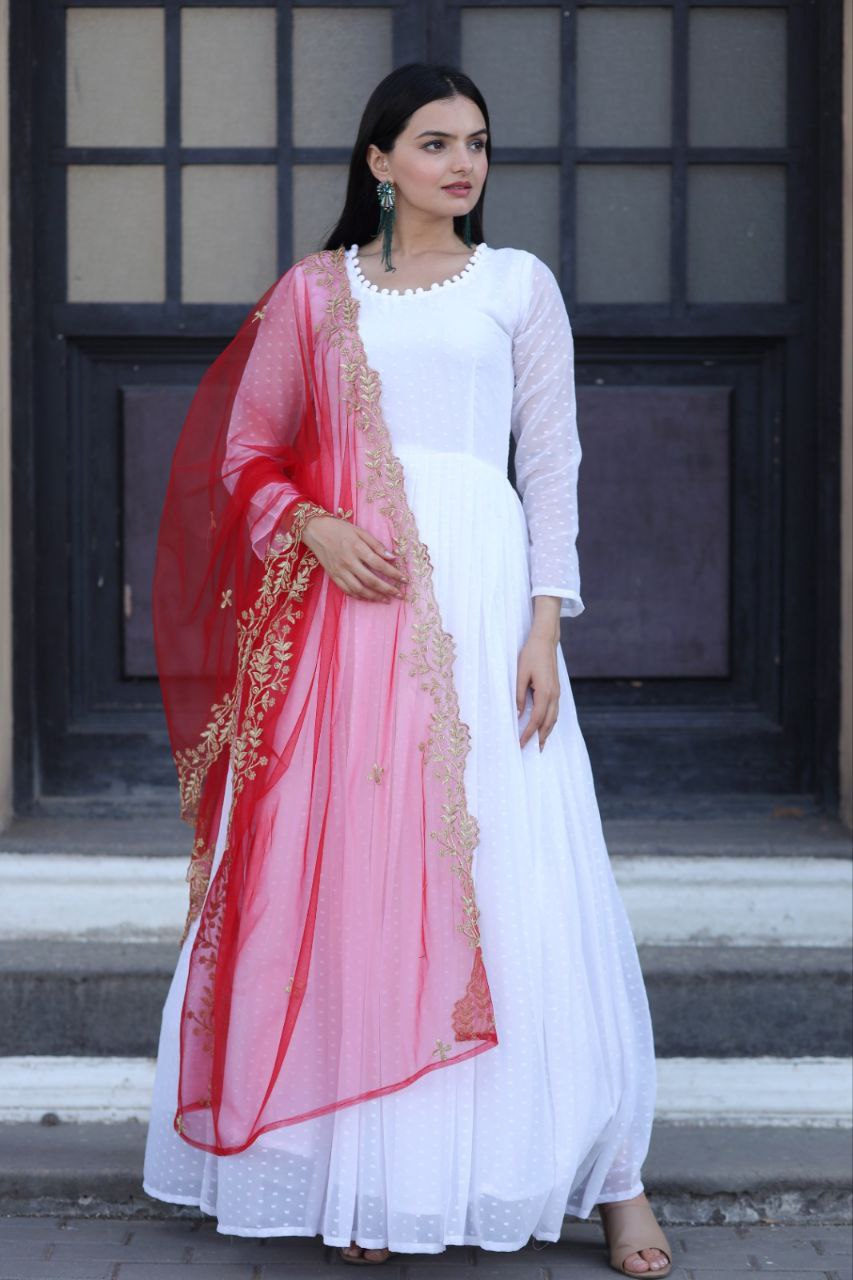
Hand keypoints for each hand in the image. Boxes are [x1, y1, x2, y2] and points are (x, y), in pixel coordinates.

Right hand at [302, 515, 406, 602]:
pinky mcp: (333, 576)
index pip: (380, 564)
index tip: (405, 579)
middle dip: (388, 589)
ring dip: (375, 597)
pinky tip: (369, 598)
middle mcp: (348, 562)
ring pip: (360, 590)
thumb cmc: (339, 528)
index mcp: (357, 548)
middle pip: (371, 580)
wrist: (315, 530)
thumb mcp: (360, 531)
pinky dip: (360, 597)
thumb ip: (376, 545)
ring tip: (387, 600)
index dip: (394, 574)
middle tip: (399, 594)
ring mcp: (340, 571)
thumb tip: (392, 557)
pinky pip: (348, 591)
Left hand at [517, 599, 560, 751]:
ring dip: (547, 731)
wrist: (545, 640)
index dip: (528, 733)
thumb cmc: (531, 655)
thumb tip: (518, 713)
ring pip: (554, 717)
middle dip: (541, 737)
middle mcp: (554, 694)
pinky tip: (545, 725)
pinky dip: (550, 721)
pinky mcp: (556, 689)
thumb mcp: (520, 674)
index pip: (536, 719)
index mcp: (544, 692)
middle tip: (534, 750)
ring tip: (541, 743)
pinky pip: (555, 710)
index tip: (521, 743)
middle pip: (548, 722)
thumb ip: (519, 695)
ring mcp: (557, 692)